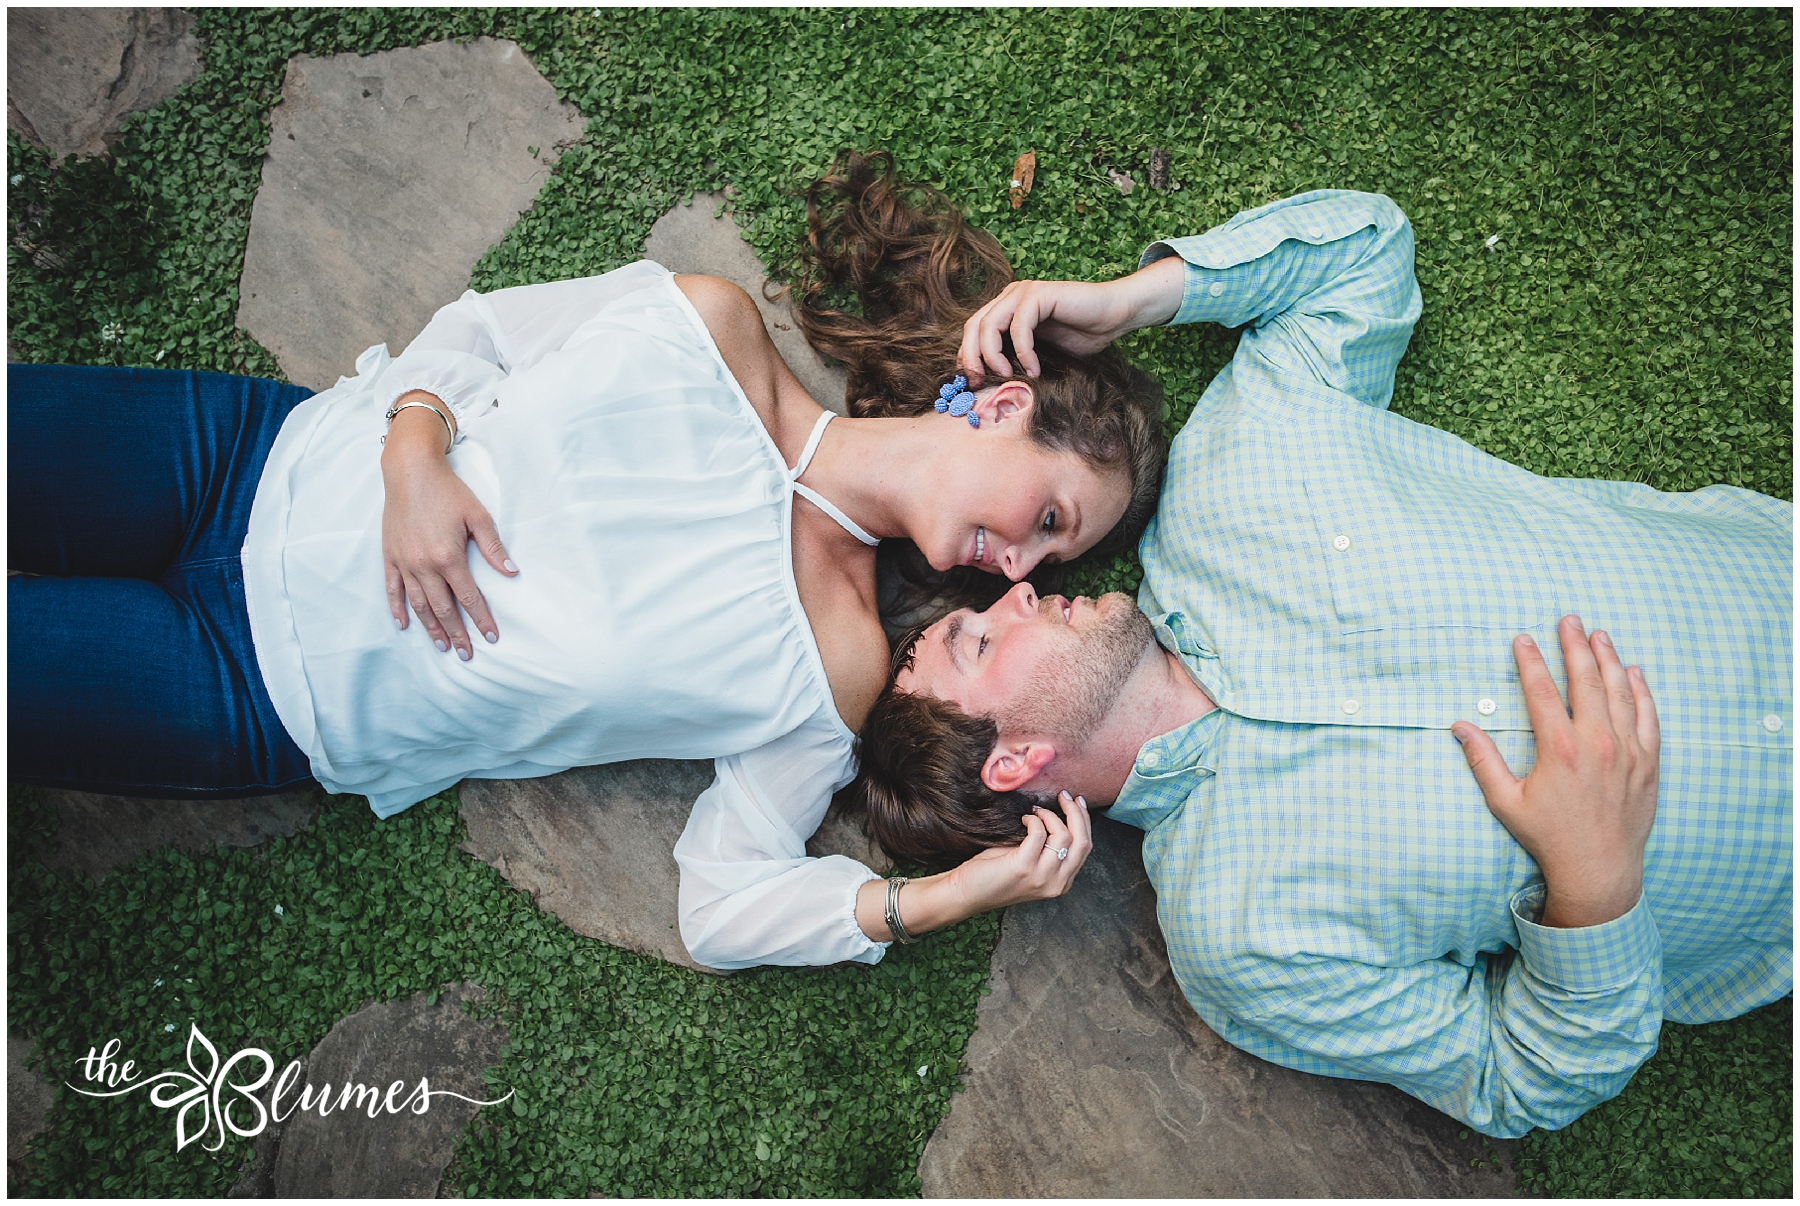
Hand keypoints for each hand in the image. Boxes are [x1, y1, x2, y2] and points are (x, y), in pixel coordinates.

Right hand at [381, 403, 515, 658]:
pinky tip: (405, 624)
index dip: (481, 619)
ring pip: (418, 604)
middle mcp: (423, 565)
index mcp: (448, 557)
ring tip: (442, 646)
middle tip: (467, 654)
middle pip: (443, 608)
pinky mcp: (389, 555)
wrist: (410, 470)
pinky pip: (393, 589)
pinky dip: (398, 608)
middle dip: (457, 633)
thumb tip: (512, 573)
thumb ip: (494, 547)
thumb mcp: (478, 515)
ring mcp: (404, 562)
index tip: (492, 637)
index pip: (469, 598)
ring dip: (431, 627)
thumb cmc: (448, 490)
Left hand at [853, 792, 1093, 943]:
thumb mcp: (1030, 863)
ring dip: (1050, 815)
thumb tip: (1058, 815)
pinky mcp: (1024, 867)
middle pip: (1082, 842)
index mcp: (1062, 882)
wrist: (965, 893)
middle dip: (1076, 813)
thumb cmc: (994, 875)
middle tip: (1065, 796)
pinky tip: (1024, 819)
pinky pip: (1039, 833)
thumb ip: (1047, 848)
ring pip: (1064, 836)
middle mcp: (1057, 883)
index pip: (1085, 849)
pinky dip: (1034, 820)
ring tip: (1035, 811)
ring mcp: (1042, 877)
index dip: (1084, 822)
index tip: (1077, 803)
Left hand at [957, 255, 1184, 382]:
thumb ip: (1014, 360)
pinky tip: (1034, 368)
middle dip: (971, 358)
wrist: (1113, 317)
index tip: (972, 384)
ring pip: (989, 325)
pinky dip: (1023, 351)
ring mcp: (1023, 293)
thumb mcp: (1039, 354)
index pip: (972, 331)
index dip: (967, 357)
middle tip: (980, 383)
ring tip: (1006, 376)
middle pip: (973, 327)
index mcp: (1005, 308)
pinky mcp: (1039, 294)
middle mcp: (1010, 297)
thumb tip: (987, 384)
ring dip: (992, 355)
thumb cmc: (1081, 336)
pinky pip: (1019, 326)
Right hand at [1453, 616, 1659, 928]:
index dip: (1531, 660)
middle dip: (1575, 646)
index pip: (1542, 690)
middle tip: (1569, 620)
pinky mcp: (1648, 763)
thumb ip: (1482, 760)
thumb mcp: (1505, 801)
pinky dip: (1641, 691)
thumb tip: (1459, 726)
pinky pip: (1647, 717)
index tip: (1523, 639)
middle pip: (1586, 680)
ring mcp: (1628, 751)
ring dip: (1608, 659)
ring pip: (1619, 692)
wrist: (1599, 870)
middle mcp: (1597, 743)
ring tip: (1599, 635)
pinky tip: (1633, 673)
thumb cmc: (1547, 836)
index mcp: (1558, 749)